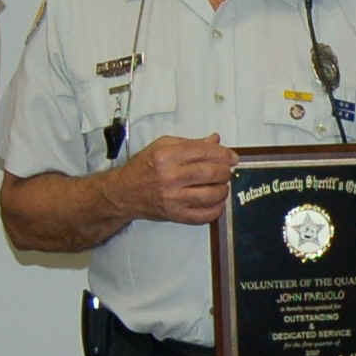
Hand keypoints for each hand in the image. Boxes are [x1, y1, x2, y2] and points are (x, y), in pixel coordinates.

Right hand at [112, 133, 236, 224]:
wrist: (124, 192)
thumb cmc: (143, 169)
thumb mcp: (163, 146)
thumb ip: (191, 143)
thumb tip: (216, 141)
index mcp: (167, 156)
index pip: (205, 152)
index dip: (224, 154)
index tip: (232, 157)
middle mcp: (170, 177)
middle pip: (212, 173)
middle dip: (225, 171)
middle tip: (226, 171)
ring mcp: (174, 198)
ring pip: (213, 195)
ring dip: (223, 189)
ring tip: (220, 185)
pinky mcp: (176, 215)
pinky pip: (206, 215)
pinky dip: (217, 208)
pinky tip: (215, 201)